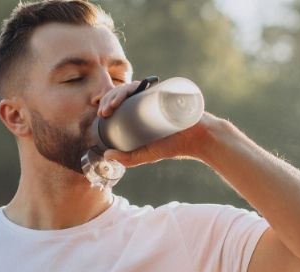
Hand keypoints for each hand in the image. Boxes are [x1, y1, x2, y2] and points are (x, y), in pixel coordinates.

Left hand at [97, 80, 214, 167]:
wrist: (198, 139)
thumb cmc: (174, 145)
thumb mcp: (147, 154)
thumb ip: (128, 158)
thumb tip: (106, 156)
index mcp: (140, 110)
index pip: (120, 101)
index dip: (107, 103)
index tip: (101, 114)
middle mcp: (147, 99)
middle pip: (123, 93)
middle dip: (109, 99)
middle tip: (103, 113)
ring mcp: (156, 94)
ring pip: (132, 87)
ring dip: (117, 93)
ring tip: (111, 106)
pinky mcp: (165, 91)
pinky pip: (147, 85)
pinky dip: (134, 88)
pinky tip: (125, 95)